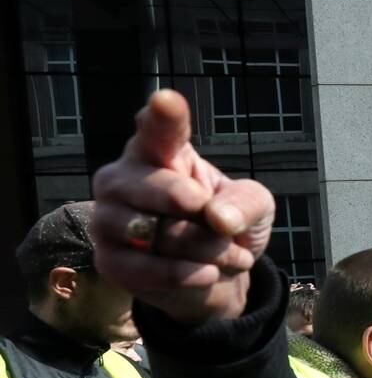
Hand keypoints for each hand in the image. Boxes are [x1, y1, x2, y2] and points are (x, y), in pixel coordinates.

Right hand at [91, 89, 274, 323]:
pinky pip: (143, 269)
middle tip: (216, 219)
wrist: (218, 276)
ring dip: (204, 249)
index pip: (157, 128)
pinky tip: (207, 274)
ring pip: (153, 233)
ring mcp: (109, 219)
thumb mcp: (256, 206)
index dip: (163, 116)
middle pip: (151, 186)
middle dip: (192, 207)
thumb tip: (218, 219)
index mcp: (159, 151)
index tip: (167, 101)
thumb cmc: (229, 224)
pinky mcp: (110, 261)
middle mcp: (123, 178)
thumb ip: (245, 203)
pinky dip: (184, 275)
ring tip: (227, 254)